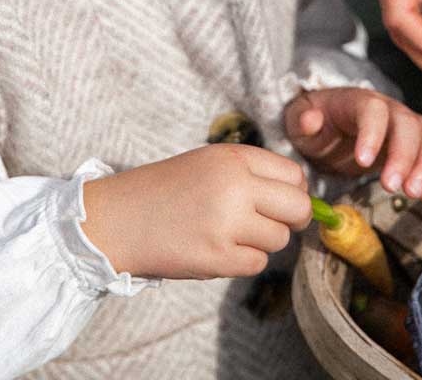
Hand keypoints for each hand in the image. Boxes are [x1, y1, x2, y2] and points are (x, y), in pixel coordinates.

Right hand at [81, 143, 310, 279]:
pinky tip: (218, 249)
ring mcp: (228, 223)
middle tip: (273, 223)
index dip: (294, 191)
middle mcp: (236, 186)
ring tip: (230, 233)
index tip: (283, 200)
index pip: (293, 175)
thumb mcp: (209, 163)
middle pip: (298, 208)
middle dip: (293, 219)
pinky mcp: (219, 258)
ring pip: (279, 239)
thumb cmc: (166, 189)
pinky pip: (257, 263)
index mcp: (234, 158)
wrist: (121, 218)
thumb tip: (300, 197)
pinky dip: (243, 260)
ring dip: (262, 241)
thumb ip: (251, 174)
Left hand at [284, 86, 421, 199]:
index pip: (373, 110)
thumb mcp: (299, 120)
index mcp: (357, 100)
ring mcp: (405, 124)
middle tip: (393, 187)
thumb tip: (310, 120)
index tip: (364, 162)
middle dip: (404, 156)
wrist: (331, 128)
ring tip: (414, 193)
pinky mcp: (416, 143)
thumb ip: (302, 119)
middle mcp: (387, 108)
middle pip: (407, 123)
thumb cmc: (317, 124)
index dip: (372, 134)